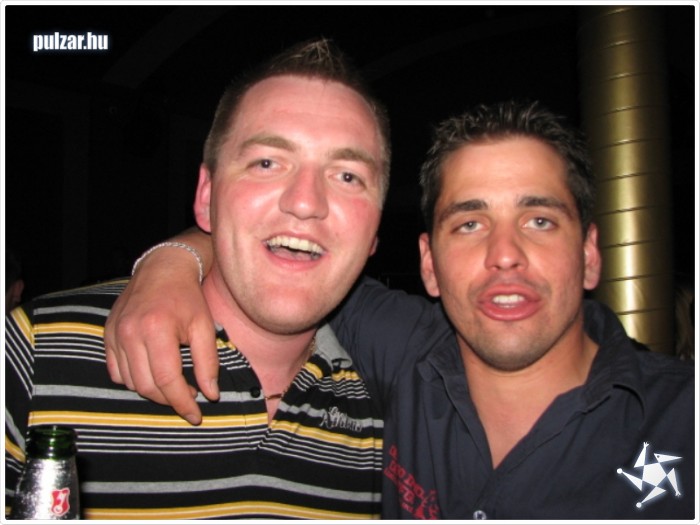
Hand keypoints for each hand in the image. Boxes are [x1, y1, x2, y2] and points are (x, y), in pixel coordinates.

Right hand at [105, 245, 218, 424]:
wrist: (162, 269)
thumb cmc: (188, 298)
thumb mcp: (205, 327)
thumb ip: (208, 362)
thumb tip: (210, 395)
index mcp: (157, 330)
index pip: (168, 381)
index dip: (183, 403)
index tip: (196, 415)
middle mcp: (130, 334)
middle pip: (147, 386)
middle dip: (169, 400)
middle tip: (189, 397)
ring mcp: (115, 334)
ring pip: (130, 382)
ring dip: (152, 391)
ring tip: (174, 385)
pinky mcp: (107, 334)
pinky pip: (116, 371)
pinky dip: (133, 380)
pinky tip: (152, 373)